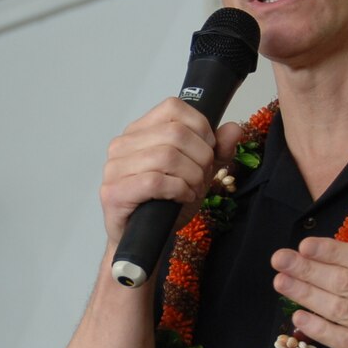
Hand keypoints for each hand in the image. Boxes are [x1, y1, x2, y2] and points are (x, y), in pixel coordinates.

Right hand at [99, 99, 245, 246]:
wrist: (145, 241)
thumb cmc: (165, 204)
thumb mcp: (197, 171)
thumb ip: (217, 150)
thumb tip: (233, 129)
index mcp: (139, 131)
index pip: (172, 107)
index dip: (200, 126)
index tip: (208, 149)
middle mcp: (122, 145)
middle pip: (175, 133)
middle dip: (200, 157)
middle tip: (202, 177)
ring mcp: (114, 168)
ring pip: (167, 156)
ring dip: (191, 176)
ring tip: (192, 189)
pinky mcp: (114, 192)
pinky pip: (155, 181)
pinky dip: (178, 189)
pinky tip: (182, 197)